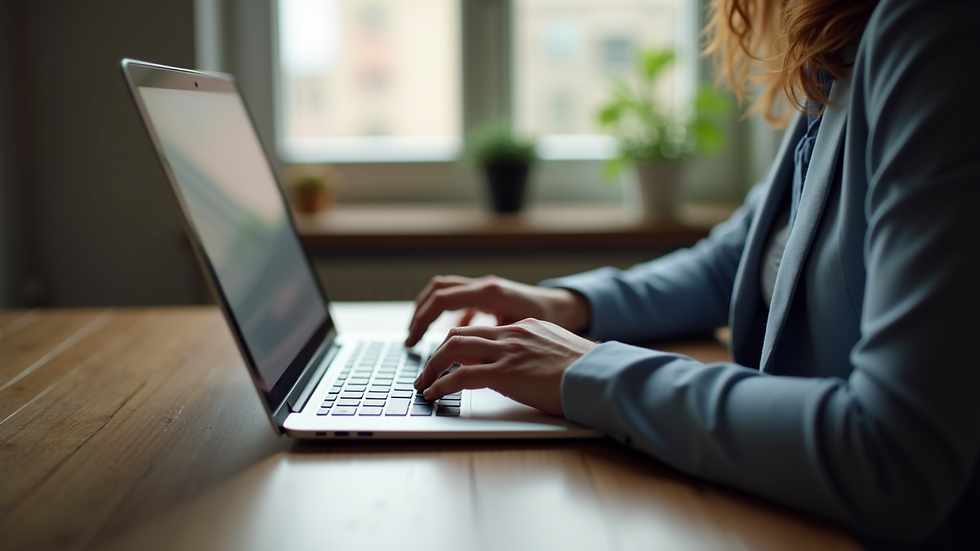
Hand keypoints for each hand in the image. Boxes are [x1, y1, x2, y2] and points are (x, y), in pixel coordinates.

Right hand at [405, 275, 589, 346]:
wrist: (570, 307)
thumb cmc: (551, 320)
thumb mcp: (518, 333)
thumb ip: (489, 343)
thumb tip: (461, 361)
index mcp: (489, 292)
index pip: (441, 301)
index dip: (422, 322)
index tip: (413, 344)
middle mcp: (485, 285)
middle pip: (438, 291)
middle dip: (419, 315)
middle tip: (410, 341)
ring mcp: (488, 287)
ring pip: (447, 291)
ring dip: (431, 311)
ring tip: (421, 335)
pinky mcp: (492, 295)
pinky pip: (463, 299)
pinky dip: (451, 313)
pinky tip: (452, 333)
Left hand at [413, 319, 597, 415]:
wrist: (600, 375)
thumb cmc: (586, 372)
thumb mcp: (557, 351)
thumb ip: (535, 353)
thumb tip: (524, 369)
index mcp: (524, 328)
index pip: (478, 330)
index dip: (456, 344)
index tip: (447, 359)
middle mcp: (512, 334)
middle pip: (458, 335)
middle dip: (437, 354)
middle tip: (427, 372)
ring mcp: (507, 352)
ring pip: (453, 349)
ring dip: (432, 368)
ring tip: (424, 384)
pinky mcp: (506, 373)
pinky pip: (462, 376)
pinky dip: (441, 384)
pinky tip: (433, 394)